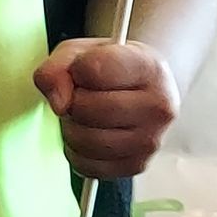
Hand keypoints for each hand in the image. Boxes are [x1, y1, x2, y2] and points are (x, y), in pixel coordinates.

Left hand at [34, 39, 180, 182]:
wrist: (136, 86)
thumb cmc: (107, 66)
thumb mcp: (78, 51)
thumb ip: (57, 68)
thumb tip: (59, 103)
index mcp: (149, 68)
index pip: (94, 70)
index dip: (76, 70)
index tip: (84, 69)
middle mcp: (159, 106)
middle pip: (86, 109)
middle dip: (72, 101)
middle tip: (82, 95)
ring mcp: (151, 140)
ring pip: (85, 141)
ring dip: (71, 128)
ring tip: (85, 114)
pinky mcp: (137, 165)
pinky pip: (87, 165)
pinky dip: (77, 152)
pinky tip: (89, 134)